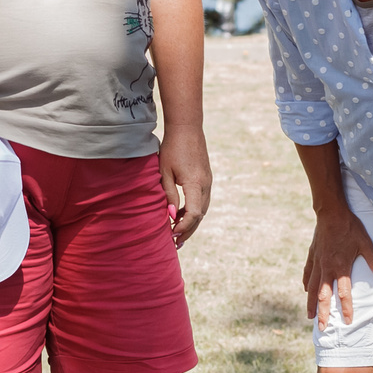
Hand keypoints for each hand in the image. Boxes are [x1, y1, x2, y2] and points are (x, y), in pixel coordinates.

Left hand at [158, 125, 211, 245]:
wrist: (187, 128)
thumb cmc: (172, 148)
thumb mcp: (164, 172)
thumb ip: (168, 195)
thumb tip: (171, 216)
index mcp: (195, 183)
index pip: (193, 214)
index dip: (183, 226)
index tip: (171, 233)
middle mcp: (205, 185)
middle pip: (200, 216)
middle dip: (188, 230)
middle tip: (175, 243)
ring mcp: (208, 182)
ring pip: (203, 209)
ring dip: (191, 222)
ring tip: (178, 234)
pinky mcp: (207, 179)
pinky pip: (202, 200)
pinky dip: (193, 211)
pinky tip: (181, 215)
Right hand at [303, 207, 372, 326]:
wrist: (330, 212)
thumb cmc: (350, 227)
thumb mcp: (365, 243)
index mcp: (341, 267)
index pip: (343, 293)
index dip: (346, 308)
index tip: (348, 322)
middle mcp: (327, 268)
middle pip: (323, 295)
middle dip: (323, 313)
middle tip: (321, 328)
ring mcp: (318, 262)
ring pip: (312, 287)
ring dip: (311, 302)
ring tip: (310, 316)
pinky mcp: (312, 255)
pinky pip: (308, 272)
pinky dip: (307, 283)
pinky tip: (306, 289)